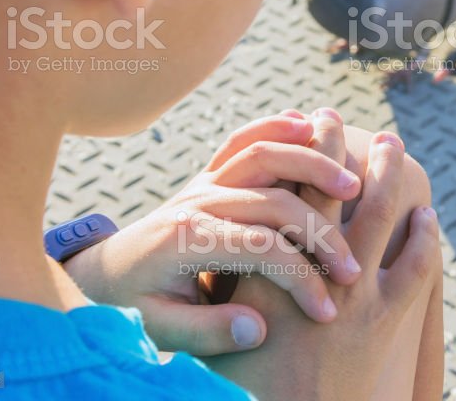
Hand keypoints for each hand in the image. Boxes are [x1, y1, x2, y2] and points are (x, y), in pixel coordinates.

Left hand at [63, 112, 364, 355]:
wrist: (102, 274)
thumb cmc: (132, 304)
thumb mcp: (159, 328)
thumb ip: (207, 330)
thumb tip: (258, 328)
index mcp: (186, 239)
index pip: (261, 248)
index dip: (301, 277)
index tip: (326, 309)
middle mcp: (196, 200)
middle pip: (273, 199)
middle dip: (321, 229)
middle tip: (352, 263)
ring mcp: (203, 181)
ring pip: (263, 155)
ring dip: (312, 164)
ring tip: (352, 183)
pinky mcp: (209, 173)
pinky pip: (243, 138)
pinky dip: (275, 126)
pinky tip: (308, 126)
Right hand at [205, 131, 441, 400]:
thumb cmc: (247, 388)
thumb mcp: (211, 338)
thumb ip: (219, 290)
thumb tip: (224, 241)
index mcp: (270, 265)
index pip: (290, 186)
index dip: (303, 147)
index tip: (311, 119)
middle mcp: (318, 268)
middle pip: (339, 188)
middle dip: (349, 145)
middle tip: (351, 119)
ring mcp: (361, 292)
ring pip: (382, 212)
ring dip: (389, 173)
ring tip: (393, 146)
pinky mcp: (389, 319)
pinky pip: (417, 265)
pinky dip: (424, 235)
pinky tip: (427, 216)